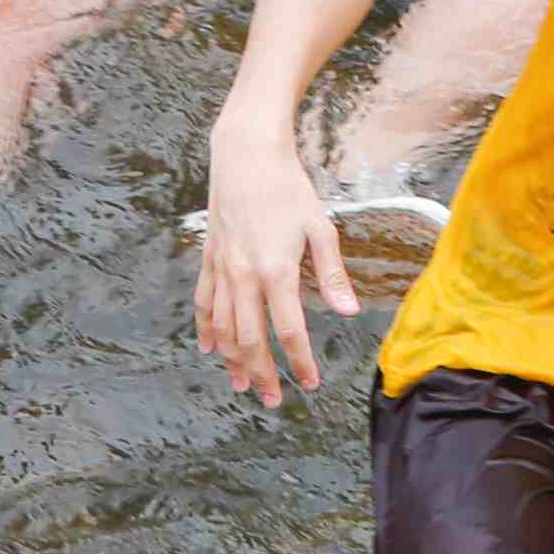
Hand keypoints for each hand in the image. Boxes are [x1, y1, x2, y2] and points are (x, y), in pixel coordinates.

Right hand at [193, 120, 351, 407]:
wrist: (245, 153)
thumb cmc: (288, 186)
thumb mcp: (319, 226)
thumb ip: (332, 274)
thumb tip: (350, 312)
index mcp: (277, 271)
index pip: (289, 331)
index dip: (300, 362)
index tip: (310, 383)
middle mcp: (245, 276)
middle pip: (251, 339)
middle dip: (262, 373)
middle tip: (272, 400)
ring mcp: (222, 268)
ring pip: (223, 327)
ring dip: (233, 360)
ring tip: (241, 384)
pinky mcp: (209, 257)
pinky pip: (203, 302)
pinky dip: (205, 329)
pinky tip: (209, 348)